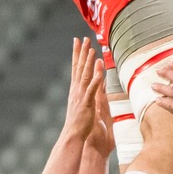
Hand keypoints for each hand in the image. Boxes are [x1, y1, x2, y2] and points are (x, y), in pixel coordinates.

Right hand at [61, 37, 111, 154]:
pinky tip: (99, 72)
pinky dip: (95, 81)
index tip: (77, 41)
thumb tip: (88, 83)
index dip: (77, 53)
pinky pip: (92, 91)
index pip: (76, 67)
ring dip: (88, 63)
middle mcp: (76, 90)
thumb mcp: (81, 103)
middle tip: (83, 38)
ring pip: (85, 76)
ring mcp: (81, 96)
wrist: (73, 135)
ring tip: (91, 50)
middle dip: (82, 52)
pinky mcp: (86, 104)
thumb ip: (84, 92)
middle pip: (79, 67)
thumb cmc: (79, 122)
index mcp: (76, 88)